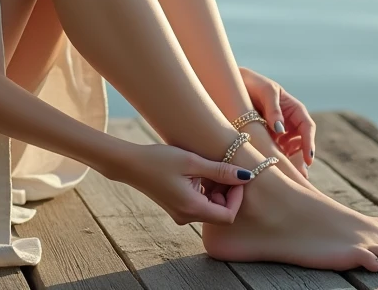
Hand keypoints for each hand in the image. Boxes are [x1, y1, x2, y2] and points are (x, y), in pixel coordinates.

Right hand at [110, 141, 251, 224]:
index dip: (237, 198)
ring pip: (211, 210)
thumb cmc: (159, 159)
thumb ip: (220, 171)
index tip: (235, 177)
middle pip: (221, 214)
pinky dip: (206, 192)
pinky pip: (200, 206)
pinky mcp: (178, 209)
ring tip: (209, 170)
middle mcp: (187, 217)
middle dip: (227, 194)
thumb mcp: (192, 162)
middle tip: (224, 170)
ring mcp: (181, 215)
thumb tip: (247, 176)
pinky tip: (199, 174)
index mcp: (192, 208)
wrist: (130, 164)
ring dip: (217, 192)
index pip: (228, 216)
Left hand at [239, 67, 315, 173]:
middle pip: (301, 144)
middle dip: (301, 160)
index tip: (308, 158)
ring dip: (289, 164)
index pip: (307, 128)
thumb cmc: (254, 84)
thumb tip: (280, 129)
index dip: (309, 143)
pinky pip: (274, 152)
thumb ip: (273, 108)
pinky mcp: (267, 140)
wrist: (235, 85)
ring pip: (289, 152)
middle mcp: (290, 123)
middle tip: (300, 176)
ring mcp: (279, 133)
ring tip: (286, 177)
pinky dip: (275, 161)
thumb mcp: (266, 91)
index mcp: (295, 110)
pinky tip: (270, 170)